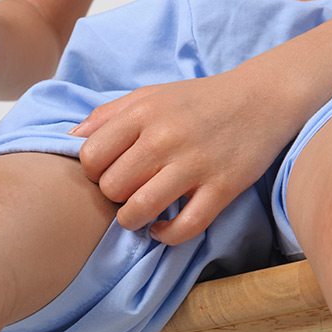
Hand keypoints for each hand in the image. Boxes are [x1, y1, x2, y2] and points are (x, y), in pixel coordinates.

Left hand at [71, 68, 302, 244]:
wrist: (262, 98)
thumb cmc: (197, 100)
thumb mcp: (149, 95)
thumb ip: (108, 114)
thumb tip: (70, 139)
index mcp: (143, 112)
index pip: (90, 157)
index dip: (92, 171)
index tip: (107, 172)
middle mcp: (165, 138)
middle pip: (111, 187)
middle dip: (112, 196)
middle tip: (126, 191)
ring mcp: (195, 165)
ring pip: (139, 210)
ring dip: (132, 220)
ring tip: (138, 213)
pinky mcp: (223, 188)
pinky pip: (185, 228)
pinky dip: (166, 236)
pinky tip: (162, 228)